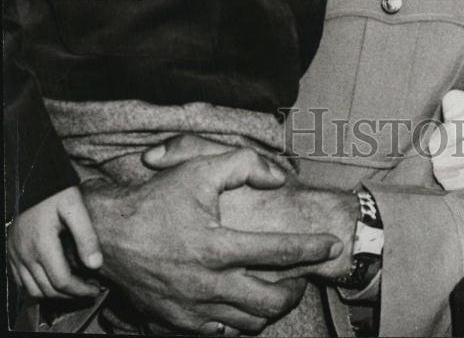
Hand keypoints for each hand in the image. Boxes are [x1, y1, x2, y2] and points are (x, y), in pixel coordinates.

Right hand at [6, 185, 103, 299]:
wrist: (33, 182)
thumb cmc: (57, 193)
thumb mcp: (76, 207)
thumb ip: (86, 236)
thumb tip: (96, 264)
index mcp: (42, 245)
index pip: (62, 281)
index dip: (80, 290)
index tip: (96, 289)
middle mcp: (25, 255)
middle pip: (48, 289)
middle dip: (71, 294)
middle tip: (89, 290)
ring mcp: (15, 256)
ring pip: (33, 290)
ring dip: (54, 294)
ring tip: (75, 288)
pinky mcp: (11, 254)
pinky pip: (21, 282)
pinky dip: (38, 288)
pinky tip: (54, 281)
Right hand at [84, 148, 340, 333]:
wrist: (108, 236)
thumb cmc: (157, 199)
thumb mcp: (200, 168)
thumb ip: (245, 164)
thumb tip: (279, 177)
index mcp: (217, 247)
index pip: (279, 251)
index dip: (311, 248)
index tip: (332, 244)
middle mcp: (207, 284)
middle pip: (270, 301)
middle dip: (295, 288)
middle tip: (302, 273)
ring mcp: (192, 309)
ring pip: (248, 322)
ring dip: (270, 308)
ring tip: (278, 288)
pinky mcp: (178, 322)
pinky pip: (220, 332)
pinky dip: (239, 320)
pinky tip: (244, 300)